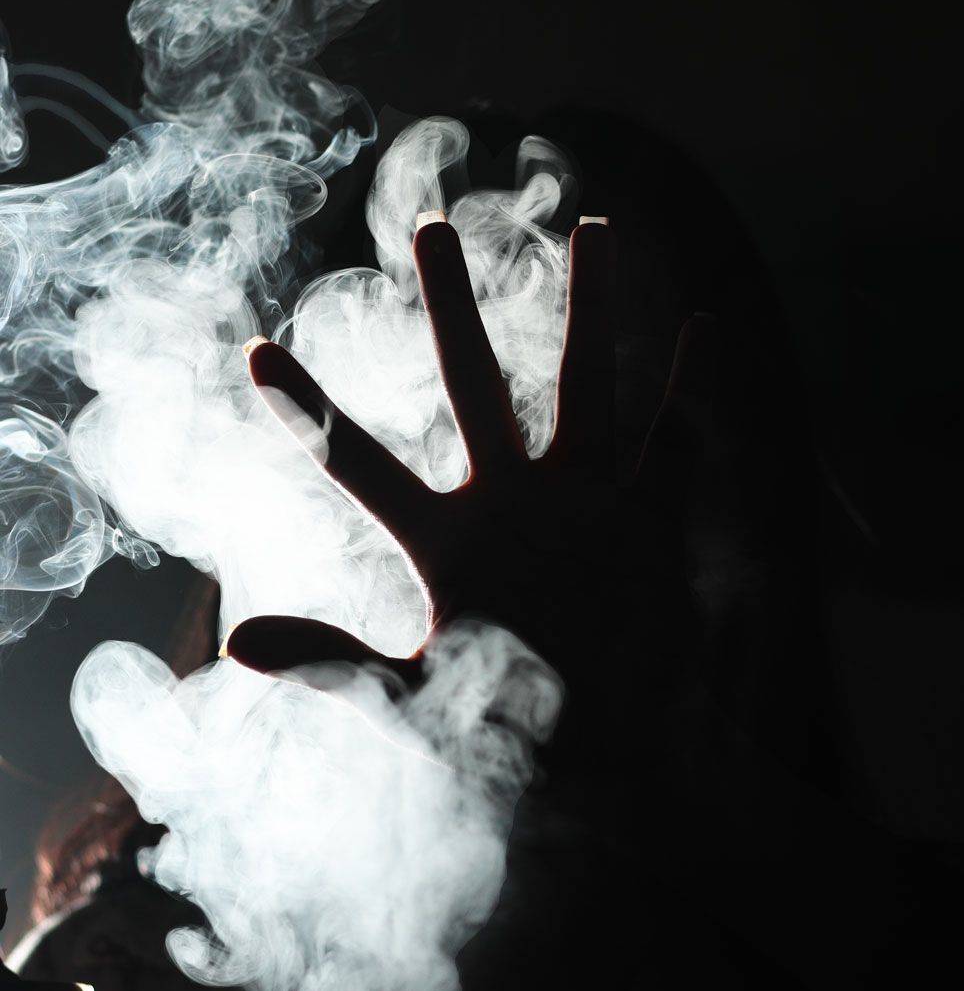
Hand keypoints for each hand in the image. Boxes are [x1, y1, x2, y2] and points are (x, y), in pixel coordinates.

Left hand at [226, 217, 711, 776]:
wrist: (604, 762)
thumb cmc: (503, 738)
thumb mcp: (411, 697)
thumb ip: (333, 661)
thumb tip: (235, 643)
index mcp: (441, 538)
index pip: (358, 462)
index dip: (310, 411)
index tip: (256, 353)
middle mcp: (507, 501)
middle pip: (473, 384)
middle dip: (451, 309)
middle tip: (429, 230)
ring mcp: (580, 503)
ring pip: (583, 387)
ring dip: (589, 312)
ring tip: (597, 227)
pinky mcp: (643, 524)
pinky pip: (672, 447)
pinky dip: (689, 392)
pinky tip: (700, 327)